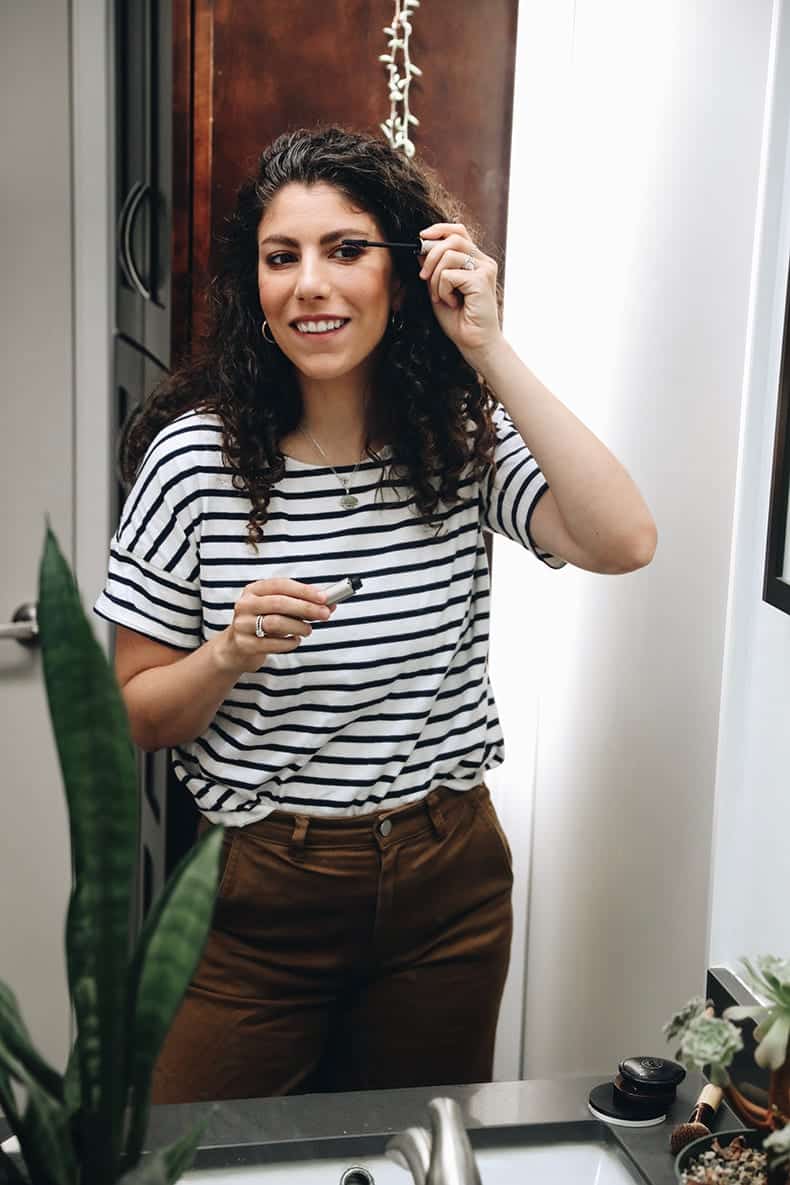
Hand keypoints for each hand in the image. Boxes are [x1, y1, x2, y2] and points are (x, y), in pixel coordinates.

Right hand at [217, 578, 335, 671]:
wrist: (236, 648)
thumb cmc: (262, 624)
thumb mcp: (277, 610)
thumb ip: (301, 604)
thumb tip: (330, 603)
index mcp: (254, 590)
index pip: (281, 585)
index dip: (304, 590)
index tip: (324, 597)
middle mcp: (245, 605)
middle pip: (279, 603)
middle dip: (306, 608)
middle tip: (324, 614)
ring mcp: (242, 625)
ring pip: (276, 623)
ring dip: (298, 627)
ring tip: (308, 630)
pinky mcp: (244, 644)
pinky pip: (272, 644)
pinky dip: (289, 643)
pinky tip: (295, 641)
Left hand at [418, 222, 502, 362]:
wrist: (474, 343)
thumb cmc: (459, 320)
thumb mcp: (439, 288)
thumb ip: (433, 268)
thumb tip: (420, 248)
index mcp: (475, 260)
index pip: (458, 231)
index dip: (439, 229)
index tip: (421, 238)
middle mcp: (483, 261)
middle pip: (452, 238)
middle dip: (430, 255)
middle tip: (423, 277)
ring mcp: (485, 269)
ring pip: (448, 254)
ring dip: (435, 278)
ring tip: (440, 296)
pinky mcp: (481, 280)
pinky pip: (449, 274)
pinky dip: (443, 289)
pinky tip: (451, 302)